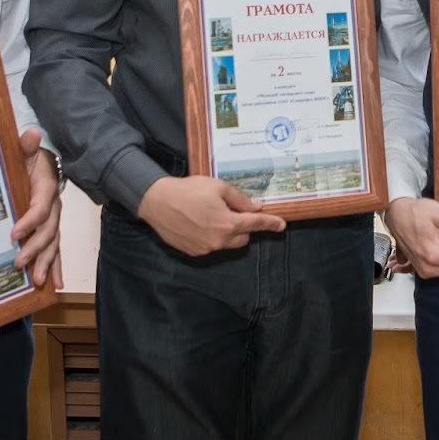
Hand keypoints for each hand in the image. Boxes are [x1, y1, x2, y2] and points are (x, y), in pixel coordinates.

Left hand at [10, 128, 62, 287]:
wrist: (41, 161)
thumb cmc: (29, 158)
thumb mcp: (25, 149)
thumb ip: (27, 144)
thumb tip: (31, 133)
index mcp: (45, 188)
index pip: (40, 207)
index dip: (29, 221)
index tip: (14, 234)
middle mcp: (53, 207)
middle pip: (48, 231)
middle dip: (36, 249)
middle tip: (19, 263)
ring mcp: (53, 220)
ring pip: (53, 243)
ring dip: (47, 263)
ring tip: (38, 281)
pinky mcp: (50, 229)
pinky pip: (55, 249)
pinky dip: (55, 266)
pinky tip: (54, 284)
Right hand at [136, 175, 285, 254]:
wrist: (157, 201)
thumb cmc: (189, 190)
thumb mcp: (218, 187)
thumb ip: (240, 200)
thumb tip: (256, 207)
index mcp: (227, 223)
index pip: (255, 225)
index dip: (270, 224)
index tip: (281, 225)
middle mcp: (219, 240)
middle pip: (243, 238)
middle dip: (243, 226)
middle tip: (232, 210)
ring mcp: (205, 249)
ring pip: (227, 243)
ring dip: (227, 232)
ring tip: (212, 214)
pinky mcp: (194, 252)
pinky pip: (211, 246)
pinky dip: (212, 236)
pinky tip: (200, 222)